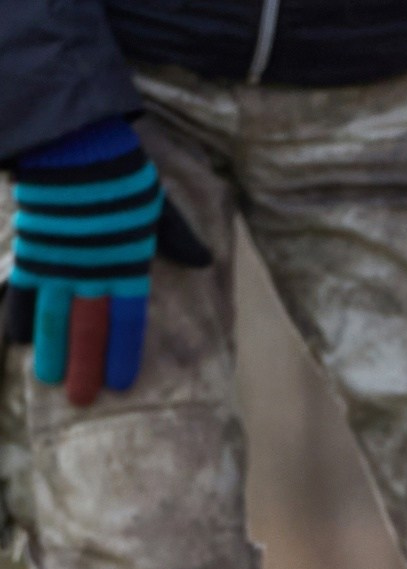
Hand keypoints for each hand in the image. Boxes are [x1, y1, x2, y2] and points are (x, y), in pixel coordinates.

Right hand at [5, 117, 210, 404]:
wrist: (73, 145)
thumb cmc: (121, 173)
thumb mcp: (157, 207)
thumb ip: (177, 238)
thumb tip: (203, 261)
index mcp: (128, 265)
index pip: (128, 320)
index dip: (123, 351)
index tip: (121, 382)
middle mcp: (93, 272)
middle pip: (89, 328)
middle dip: (86, 365)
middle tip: (81, 400)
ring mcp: (59, 263)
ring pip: (52, 316)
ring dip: (52, 350)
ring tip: (49, 380)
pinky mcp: (31, 250)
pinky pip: (20, 289)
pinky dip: (16, 314)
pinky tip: (14, 341)